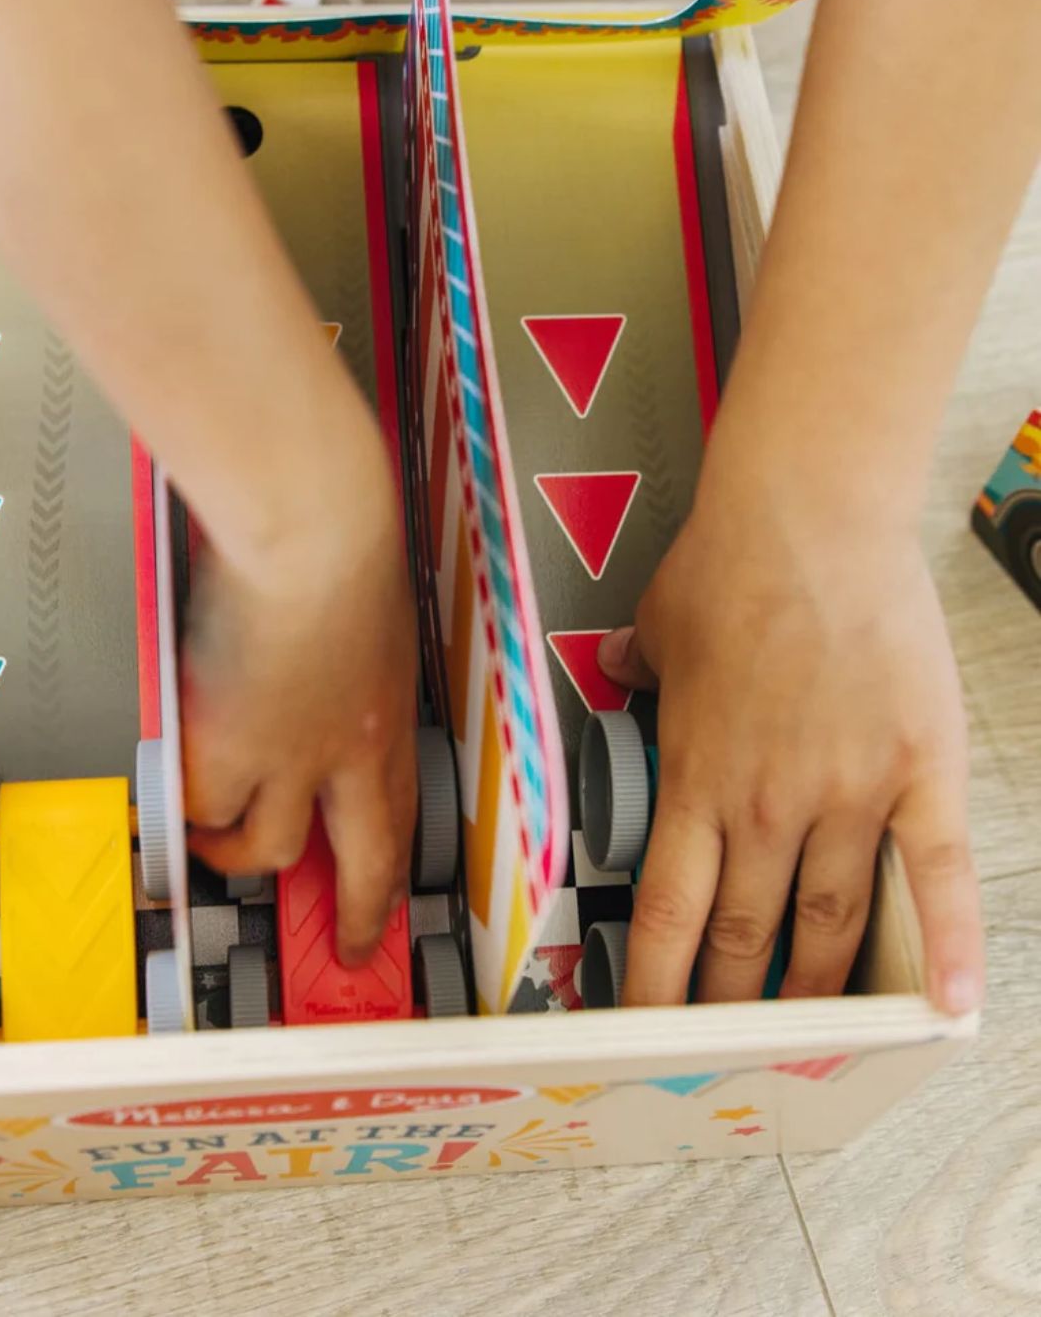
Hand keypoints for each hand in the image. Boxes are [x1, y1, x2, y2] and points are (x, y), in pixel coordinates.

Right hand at [183, 433, 416, 964]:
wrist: (310, 533)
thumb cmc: (337, 533)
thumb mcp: (362, 605)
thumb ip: (341, 648)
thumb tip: (305, 658)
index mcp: (388, 710)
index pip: (400, 808)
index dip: (393, 862)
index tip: (388, 890)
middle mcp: (351, 750)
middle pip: (366, 861)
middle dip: (359, 914)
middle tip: (351, 948)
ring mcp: (292, 760)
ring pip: (271, 848)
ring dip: (240, 855)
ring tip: (214, 844)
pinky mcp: (230, 754)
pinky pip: (202, 807)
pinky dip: (189, 806)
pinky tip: (177, 793)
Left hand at [598, 475, 982, 1014]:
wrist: (811, 517)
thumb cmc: (730, 565)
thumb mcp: (655, 624)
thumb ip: (635, 669)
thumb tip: (615, 673)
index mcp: (697, 777)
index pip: (671, 910)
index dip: (659, 981)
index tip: (649, 1026)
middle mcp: (768, 803)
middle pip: (748, 934)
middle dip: (734, 1002)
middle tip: (727, 1048)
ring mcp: (850, 793)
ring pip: (832, 923)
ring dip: (818, 989)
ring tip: (808, 1035)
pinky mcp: (921, 771)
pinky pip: (939, 874)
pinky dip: (950, 944)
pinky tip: (950, 1007)